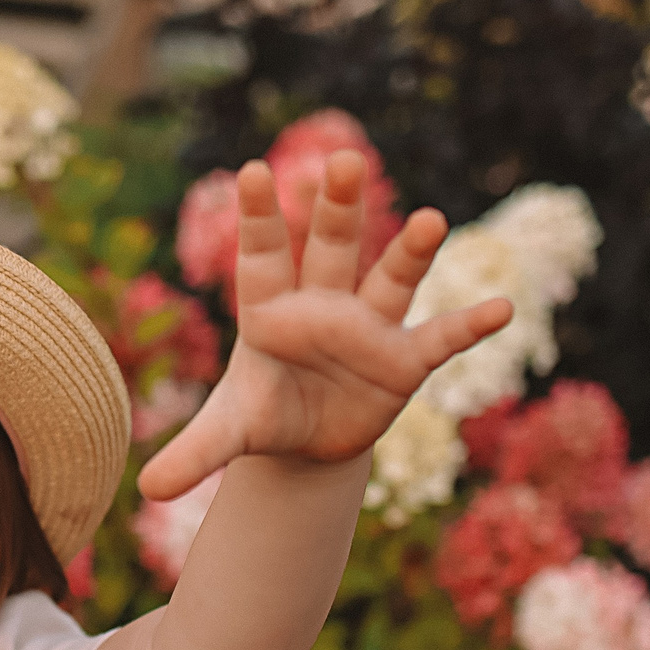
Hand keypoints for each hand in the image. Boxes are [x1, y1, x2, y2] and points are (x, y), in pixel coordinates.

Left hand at [138, 153, 513, 500]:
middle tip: (345, 160)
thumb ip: (196, 451)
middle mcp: (323, 304)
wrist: (308, 439)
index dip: (259, 216)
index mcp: (271, 310)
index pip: (262, 256)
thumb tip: (147, 488)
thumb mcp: (231, 432)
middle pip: (332, 247)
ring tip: (431, 219)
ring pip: (389, 278)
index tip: (251, 170)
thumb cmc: (265, 414)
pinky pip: (440, 339)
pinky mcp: (403, 359)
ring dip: (410, 251)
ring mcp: (368, 327)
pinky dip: (469, 325)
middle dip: (339, 209)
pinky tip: (501, 309)